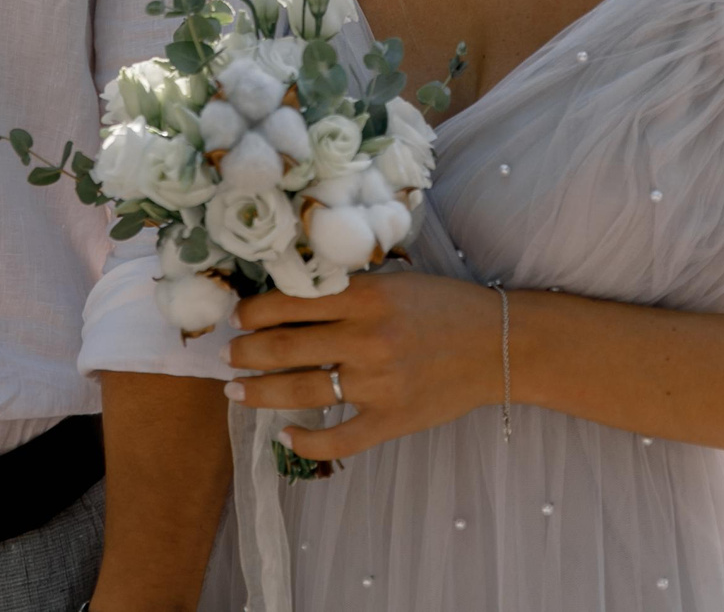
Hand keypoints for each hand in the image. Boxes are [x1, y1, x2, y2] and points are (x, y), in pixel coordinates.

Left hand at [224, 271, 504, 463]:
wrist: (499, 344)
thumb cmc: (444, 306)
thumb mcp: (395, 282)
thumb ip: (348, 288)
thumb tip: (288, 296)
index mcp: (367, 296)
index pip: (291, 301)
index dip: (254, 311)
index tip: (236, 317)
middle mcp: (368, 338)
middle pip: (284, 348)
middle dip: (244, 353)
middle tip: (225, 356)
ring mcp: (378, 383)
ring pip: (300, 391)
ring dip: (258, 393)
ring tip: (236, 392)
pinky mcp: (391, 419)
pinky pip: (338, 439)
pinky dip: (306, 441)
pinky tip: (286, 435)